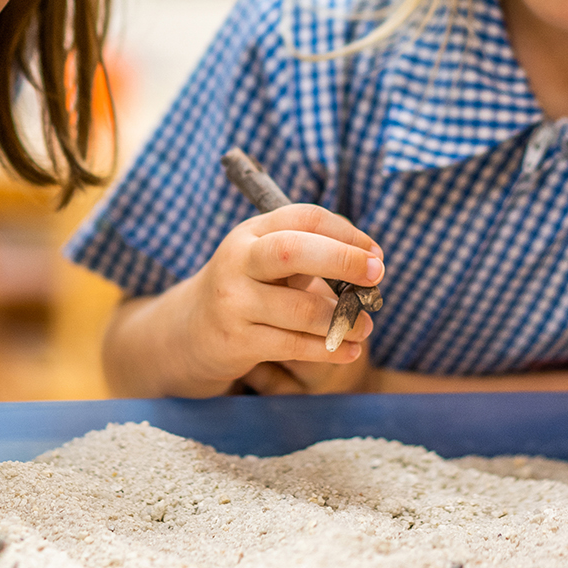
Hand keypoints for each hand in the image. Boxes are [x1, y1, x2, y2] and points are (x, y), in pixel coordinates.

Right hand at [168, 203, 383, 390]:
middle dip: (343, 259)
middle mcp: (238, 260)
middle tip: (377, 275)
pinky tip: (349, 350)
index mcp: (251, 232)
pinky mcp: (236, 340)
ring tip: (365, 326)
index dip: (346, 232)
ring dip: (343, 319)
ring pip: (301, 309)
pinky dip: (330, 349)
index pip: (304, 217)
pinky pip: (294, 345)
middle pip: (294, 250)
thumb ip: (308, 253)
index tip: (375, 253)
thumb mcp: (265, 260)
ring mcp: (234, 301)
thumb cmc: (246, 289)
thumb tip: (369, 260)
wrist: (189, 332)